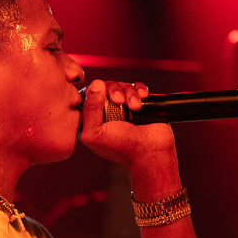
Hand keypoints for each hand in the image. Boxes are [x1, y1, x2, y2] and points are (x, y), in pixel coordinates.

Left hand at [79, 80, 179, 197]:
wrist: (151, 153)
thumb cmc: (121, 149)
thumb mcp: (96, 133)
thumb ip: (90, 110)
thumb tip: (96, 84)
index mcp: (90, 120)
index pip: (86, 95)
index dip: (93, 90)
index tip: (104, 98)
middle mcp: (106, 112)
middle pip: (105, 86)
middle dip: (114, 90)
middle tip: (120, 102)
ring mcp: (123, 107)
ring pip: (122, 85)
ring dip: (129, 93)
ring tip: (135, 107)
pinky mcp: (139, 103)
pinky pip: (137, 87)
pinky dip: (140, 90)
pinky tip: (143, 99)